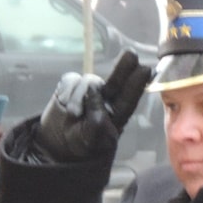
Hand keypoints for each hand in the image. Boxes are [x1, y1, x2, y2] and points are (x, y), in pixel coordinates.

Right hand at [31, 51, 151, 163]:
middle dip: (124, 67)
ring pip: (89, 81)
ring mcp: (88, 90)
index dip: (137, 83)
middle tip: (131, 55)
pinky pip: (71, 80)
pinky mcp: (70, 86)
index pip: (130, 96)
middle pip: (117, 79)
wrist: (57, 146)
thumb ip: (96, 119)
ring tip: (73, 115)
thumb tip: (94, 90)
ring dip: (78, 97)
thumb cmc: (82, 146)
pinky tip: (63, 104)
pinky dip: (67, 91)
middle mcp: (106, 98)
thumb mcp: (92, 140)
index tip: (145, 70)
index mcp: (118, 113)